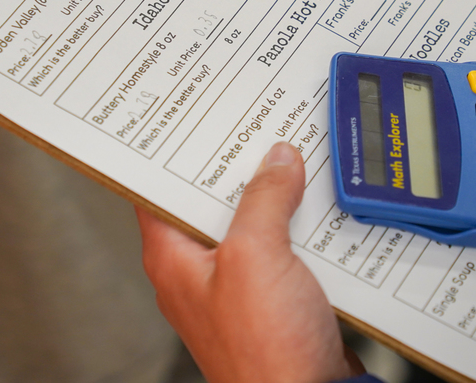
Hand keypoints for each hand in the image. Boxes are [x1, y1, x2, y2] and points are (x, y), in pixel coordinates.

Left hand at [135, 142, 362, 382]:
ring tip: (293, 159)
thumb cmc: (266, 356)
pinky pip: (282, 249)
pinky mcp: (273, 299)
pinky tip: (318, 208)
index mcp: (175, 259)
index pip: (157, 190)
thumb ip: (263, 200)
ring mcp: (237, 286)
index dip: (170, 153)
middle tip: (254, 128)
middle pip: (211, 202)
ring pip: (251, 223)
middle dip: (236, 168)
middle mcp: (199, 272)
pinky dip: (298, 226)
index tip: (186, 120)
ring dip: (274, 197)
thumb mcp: (256, 257)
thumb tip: (276, 162)